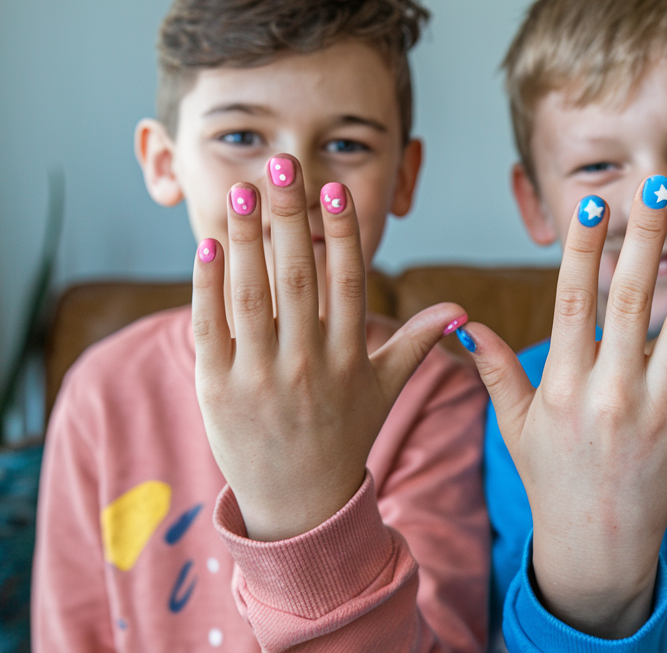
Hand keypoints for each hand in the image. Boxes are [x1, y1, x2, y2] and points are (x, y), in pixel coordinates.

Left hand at [191, 154, 465, 540]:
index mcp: (349, 357)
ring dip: (248, 238)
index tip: (333, 186)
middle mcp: (307, 364)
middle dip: (290, 217)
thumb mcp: (384, 390)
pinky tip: (209, 243)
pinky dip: (207, 285)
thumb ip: (415, 343)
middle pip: (298, 277)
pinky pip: (211, 327)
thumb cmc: (344, 437)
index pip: (347, 281)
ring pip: (252, 296)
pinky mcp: (217, 388)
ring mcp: (259, 377)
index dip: (341, 231)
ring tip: (245, 189)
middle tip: (283, 163)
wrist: (298, 505)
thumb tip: (459, 310)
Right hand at [459, 177, 666, 637]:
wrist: (597, 547)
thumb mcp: (515, 426)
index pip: (572, 303)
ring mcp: (658, 412)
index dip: (583, 250)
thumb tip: (464, 322)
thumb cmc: (551, 479)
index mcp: (563, 386)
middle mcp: (611, 394)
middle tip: (660, 186)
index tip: (595, 204)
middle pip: (631, 302)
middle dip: (646, 239)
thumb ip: (495, 370)